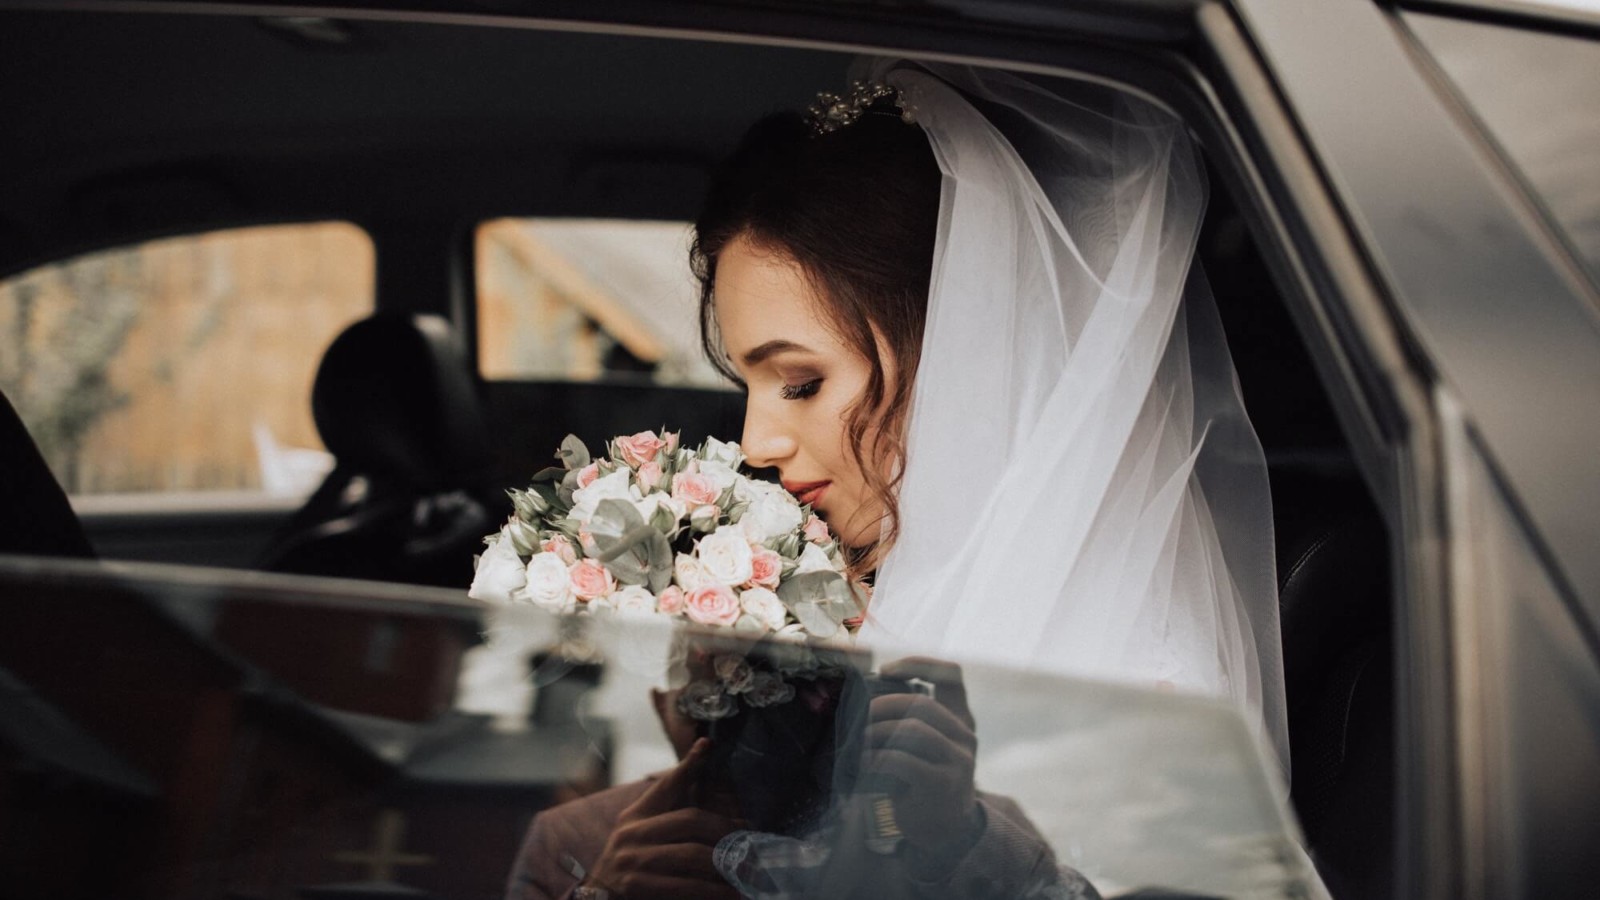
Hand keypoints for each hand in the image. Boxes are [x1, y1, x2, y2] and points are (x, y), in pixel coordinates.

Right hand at [584, 738, 741, 898]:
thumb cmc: (633, 868)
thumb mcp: (645, 837)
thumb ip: (673, 820)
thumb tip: (723, 813)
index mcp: (636, 816)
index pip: (666, 785)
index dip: (688, 765)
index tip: (707, 745)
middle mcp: (632, 833)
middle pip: (690, 820)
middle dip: (725, 830)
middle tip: (750, 841)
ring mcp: (633, 859)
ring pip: (692, 854)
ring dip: (726, 864)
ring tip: (747, 871)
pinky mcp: (636, 886)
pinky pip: (687, 886)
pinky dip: (714, 891)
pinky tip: (731, 894)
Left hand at [864, 657, 982, 854]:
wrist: (945, 830)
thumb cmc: (923, 781)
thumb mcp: (926, 747)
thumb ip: (910, 722)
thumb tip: (862, 698)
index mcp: (961, 719)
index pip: (951, 675)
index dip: (918, 663)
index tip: (886, 670)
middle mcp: (965, 736)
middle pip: (922, 703)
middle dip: (883, 705)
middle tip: (858, 715)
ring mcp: (958, 761)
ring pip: (914, 730)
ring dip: (877, 732)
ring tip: (858, 742)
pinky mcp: (942, 784)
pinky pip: (904, 761)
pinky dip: (878, 758)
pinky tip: (865, 763)